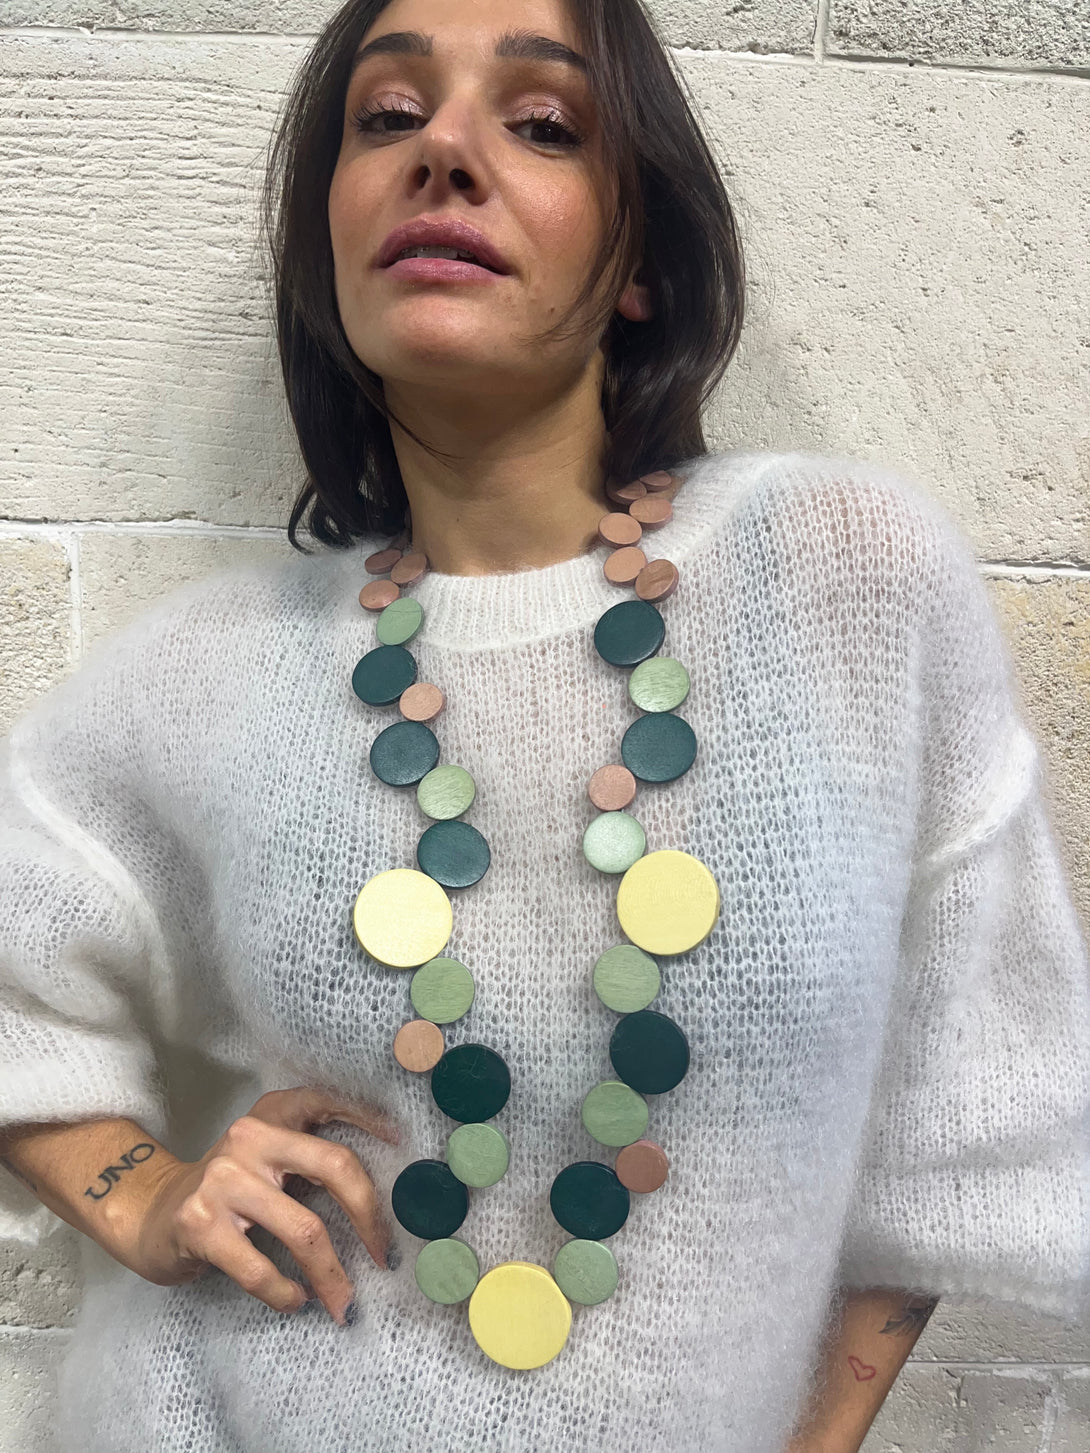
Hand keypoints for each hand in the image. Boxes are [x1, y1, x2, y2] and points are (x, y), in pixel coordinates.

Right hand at [118, 1086, 399, 1325]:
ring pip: (304, 1229)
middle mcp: (249, 1138)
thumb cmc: (226, 1190)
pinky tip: (295, 1300)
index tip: (401, 1141)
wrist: (150, 1213)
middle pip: (334, 1167)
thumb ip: (307, 1157)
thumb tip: (377, 1195)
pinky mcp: (200, 1224)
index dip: (367, 1116)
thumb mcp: (264, 1157)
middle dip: (370, 1217)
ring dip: (332, 1275)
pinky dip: (285, 1292)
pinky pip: (259, 1268)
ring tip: (343, 1301)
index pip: (326, 1101)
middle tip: (385, 1255)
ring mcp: (223, 1180)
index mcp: (270, 1116)